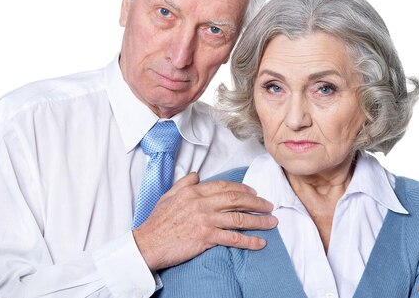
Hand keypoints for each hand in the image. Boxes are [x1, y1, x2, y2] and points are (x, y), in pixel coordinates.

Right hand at [132, 172, 277, 270]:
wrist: (148, 243)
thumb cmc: (158, 221)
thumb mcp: (169, 195)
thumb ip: (184, 183)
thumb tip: (196, 175)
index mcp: (194, 191)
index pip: (224, 187)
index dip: (243, 189)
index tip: (254, 193)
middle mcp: (201, 203)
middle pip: (236, 200)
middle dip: (256, 202)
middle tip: (269, 206)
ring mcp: (205, 220)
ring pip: (238, 218)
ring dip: (258, 220)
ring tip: (271, 222)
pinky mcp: (206, 237)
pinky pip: (232, 238)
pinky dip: (249, 241)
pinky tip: (260, 242)